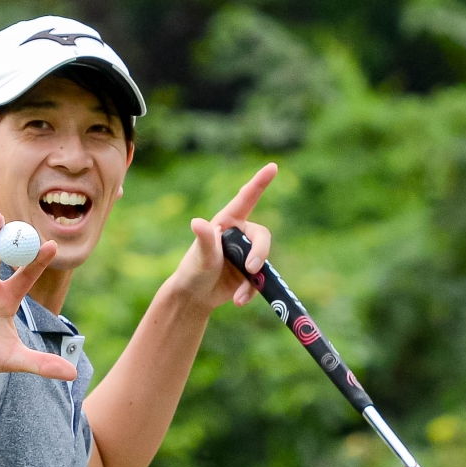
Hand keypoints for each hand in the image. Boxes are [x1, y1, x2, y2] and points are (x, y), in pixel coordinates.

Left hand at [172, 163, 277, 307]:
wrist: (195, 296)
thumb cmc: (193, 270)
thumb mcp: (200, 256)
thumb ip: (204, 239)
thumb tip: (197, 222)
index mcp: (227, 223)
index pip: (246, 199)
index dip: (260, 182)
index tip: (272, 166)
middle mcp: (240, 235)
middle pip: (262, 236)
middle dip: (260, 253)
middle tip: (251, 269)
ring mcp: (247, 254)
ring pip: (264, 261)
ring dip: (254, 279)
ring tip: (238, 296)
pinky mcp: (251, 273)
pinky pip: (260, 280)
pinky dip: (251, 291)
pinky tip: (237, 301)